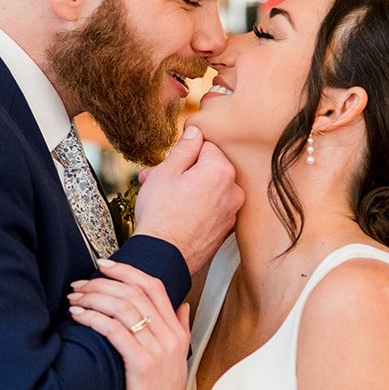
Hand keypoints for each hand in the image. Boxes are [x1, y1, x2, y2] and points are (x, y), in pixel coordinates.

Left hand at [68, 261, 190, 389]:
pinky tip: (77, 315)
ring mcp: (158, 350)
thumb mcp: (177, 361)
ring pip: (123, 306)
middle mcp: (170, 337)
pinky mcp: (141, 364)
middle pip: (136, 291)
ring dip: (93, 297)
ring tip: (74, 299)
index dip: (128, 270)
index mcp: (177, 332)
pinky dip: (92, 317)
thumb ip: (181, 329)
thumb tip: (183, 304)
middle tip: (79, 284)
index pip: (154, 286)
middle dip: (103, 282)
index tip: (103, 264)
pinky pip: (113, 329)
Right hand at [131, 125, 241, 274]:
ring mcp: (232, 213)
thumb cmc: (160, 213)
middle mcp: (234, 191)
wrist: (162, 258)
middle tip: (154, 179)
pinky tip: (175, 215)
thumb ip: (185, 148)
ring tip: (161, 200)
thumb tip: (196, 132)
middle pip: (207, 169)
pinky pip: (211, 209)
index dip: (182, 154)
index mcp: (222, 171)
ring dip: (187, 190)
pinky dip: (195, 208)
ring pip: (208, 190)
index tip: (165, 164)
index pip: (205, 146)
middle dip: (183, 172)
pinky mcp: (225, 230)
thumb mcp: (166, 172)